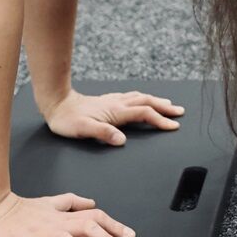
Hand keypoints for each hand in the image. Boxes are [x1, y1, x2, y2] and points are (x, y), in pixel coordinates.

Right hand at [0, 190, 135, 236]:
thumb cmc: (21, 209)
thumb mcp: (49, 203)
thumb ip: (71, 203)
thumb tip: (93, 203)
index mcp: (62, 217)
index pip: (93, 218)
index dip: (113, 226)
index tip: (130, 236)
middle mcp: (54, 225)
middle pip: (85, 228)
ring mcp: (36, 236)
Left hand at [41, 89, 184, 146]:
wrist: (56, 104)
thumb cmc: (68, 120)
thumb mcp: (83, 130)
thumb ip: (103, 133)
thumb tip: (121, 140)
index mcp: (115, 111)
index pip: (144, 114)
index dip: (160, 120)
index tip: (173, 126)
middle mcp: (117, 104)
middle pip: (147, 102)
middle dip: (165, 108)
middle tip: (179, 112)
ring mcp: (113, 100)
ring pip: (141, 98)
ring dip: (156, 101)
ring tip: (168, 105)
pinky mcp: (108, 100)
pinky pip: (132, 97)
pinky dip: (143, 98)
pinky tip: (143, 99)